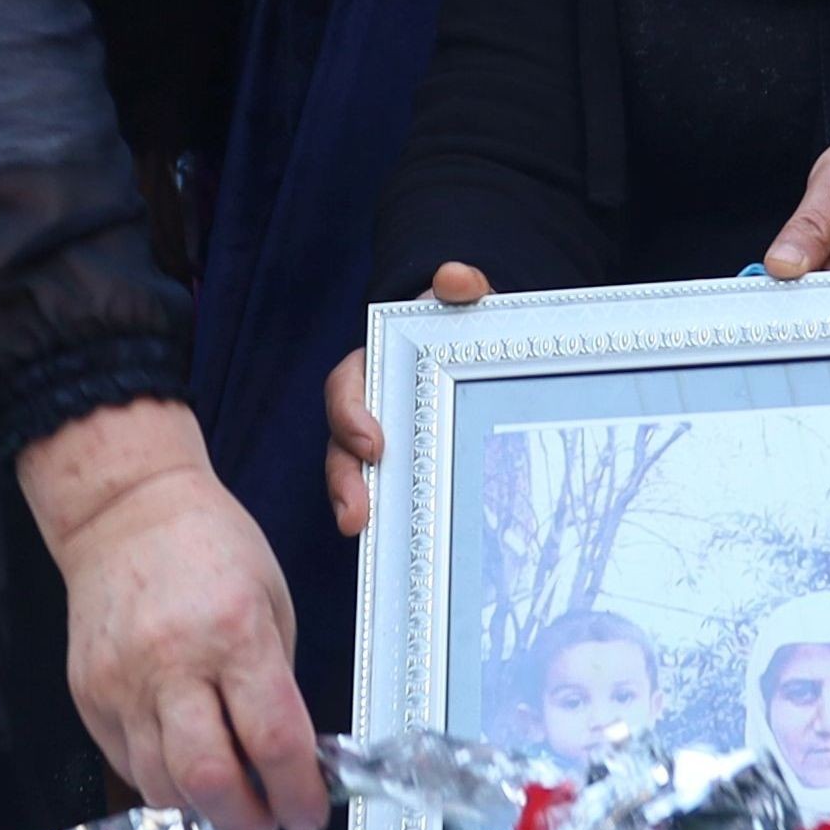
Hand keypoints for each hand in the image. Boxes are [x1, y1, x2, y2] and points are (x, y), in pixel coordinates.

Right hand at [21, 399, 322, 829]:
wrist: (124, 511)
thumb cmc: (208, 544)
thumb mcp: (272, 601)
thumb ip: (278, 684)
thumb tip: (289, 760)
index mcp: (234, 632)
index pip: (274, 741)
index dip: (299, 795)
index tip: (309, 814)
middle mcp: (172, 662)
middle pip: (208, 780)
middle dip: (246, 821)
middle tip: (267, 822)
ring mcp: (122, 682)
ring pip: (161, 787)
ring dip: (203, 808)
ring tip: (228, 794)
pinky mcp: (88, 695)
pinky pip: (128, 765)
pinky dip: (163, 779)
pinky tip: (184, 761)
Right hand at [322, 263, 485, 538]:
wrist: (487, 352)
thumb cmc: (466, 326)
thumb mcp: (467, 302)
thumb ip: (462, 288)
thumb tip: (455, 278)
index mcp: (375, 370)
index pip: (346, 391)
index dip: (351, 418)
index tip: (375, 444)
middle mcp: (371, 412)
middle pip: (342, 450)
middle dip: (345, 484)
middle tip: (356, 517)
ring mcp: (388, 448)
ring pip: (359, 481)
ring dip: (357, 509)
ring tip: (367, 537)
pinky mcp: (410, 475)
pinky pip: (393, 501)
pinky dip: (395, 523)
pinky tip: (411, 551)